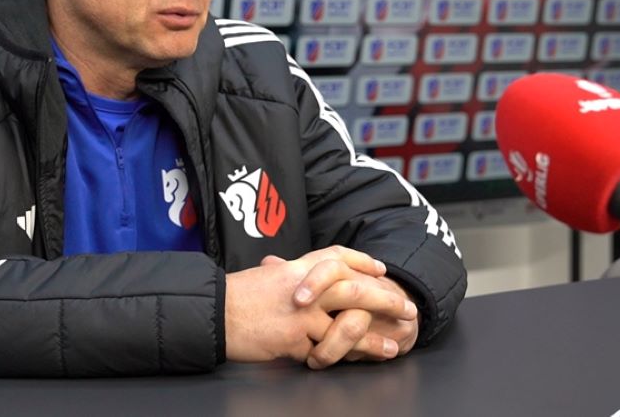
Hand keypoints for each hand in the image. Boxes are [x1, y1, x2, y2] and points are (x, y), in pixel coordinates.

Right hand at [224, 245, 397, 363]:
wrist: (214, 313)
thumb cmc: (234, 296)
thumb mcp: (265, 277)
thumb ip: (287, 276)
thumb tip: (295, 273)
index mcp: (296, 269)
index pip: (336, 258)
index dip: (362, 262)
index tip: (381, 268)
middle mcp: (303, 289)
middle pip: (353, 289)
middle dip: (384, 299)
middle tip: (405, 307)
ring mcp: (300, 315)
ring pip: (347, 324)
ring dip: (374, 336)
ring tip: (394, 343)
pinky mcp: (295, 341)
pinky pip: (327, 351)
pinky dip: (347, 357)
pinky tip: (361, 361)